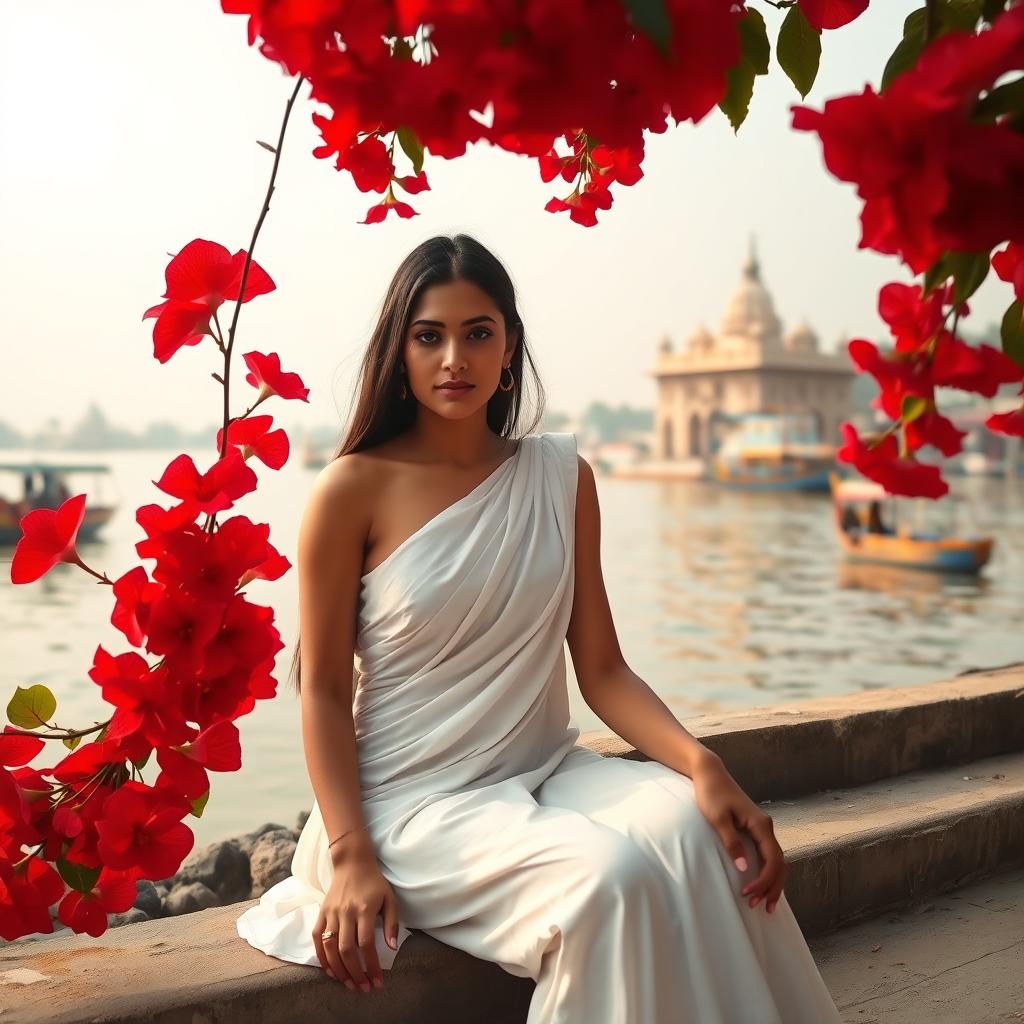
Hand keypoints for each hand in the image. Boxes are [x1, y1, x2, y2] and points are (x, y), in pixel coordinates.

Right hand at [312, 832, 399, 992]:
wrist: (352, 862)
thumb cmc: (374, 882)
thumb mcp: (390, 898)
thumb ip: (392, 923)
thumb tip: (391, 948)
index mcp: (364, 909)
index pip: (366, 944)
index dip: (371, 965)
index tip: (377, 981)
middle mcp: (346, 912)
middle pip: (347, 950)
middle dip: (355, 973)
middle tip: (363, 988)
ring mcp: (331, 912)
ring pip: (330, 947)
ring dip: (338, 969)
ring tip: (348, 984)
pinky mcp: (321, 912)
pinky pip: (317, 938)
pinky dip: (321, 957)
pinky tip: (330, 971)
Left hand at [691, 754, 785, 914]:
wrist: (709, 773)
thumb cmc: (711, 793)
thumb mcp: (718, 819)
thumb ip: (731, 843)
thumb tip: (744, 869)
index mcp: (760, 824)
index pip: (772, 860)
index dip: (764, 881)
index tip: (748, 894)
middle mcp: (765, 826)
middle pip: (779, 863)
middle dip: (772, 887)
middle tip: (760, 908)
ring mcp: (761, 827)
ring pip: (776, 860)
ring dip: (772, 882)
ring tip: (764, 903)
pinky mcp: (754, 828)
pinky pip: (767, 854)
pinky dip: (767, 871)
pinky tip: (762, 883)